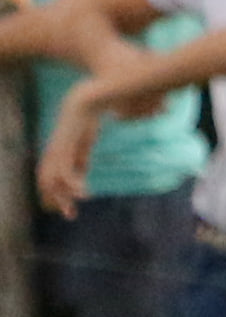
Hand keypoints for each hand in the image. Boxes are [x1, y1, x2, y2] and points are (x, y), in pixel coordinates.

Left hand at [36, 90, 98, 218]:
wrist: (87, 101)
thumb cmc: (86, 120)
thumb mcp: (83, 144)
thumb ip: (80, 158)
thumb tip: (82, 171)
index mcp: (55, 152)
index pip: (47, 177)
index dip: (53, 194)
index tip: (65, 208)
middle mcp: (52, 152)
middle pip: (47, 181)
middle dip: (56, 200)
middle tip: (69, 215)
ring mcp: (57, 150)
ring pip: (53, 180)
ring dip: (62, 198)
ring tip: (72, 211)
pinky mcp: (65, 148)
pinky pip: (66, 172)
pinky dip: (73, 186)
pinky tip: (83, 195)